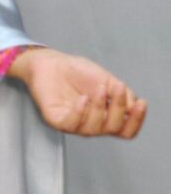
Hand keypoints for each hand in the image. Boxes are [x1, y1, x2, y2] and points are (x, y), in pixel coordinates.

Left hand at [12, 48, 146, 137]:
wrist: (53, 63)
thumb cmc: (79, 73)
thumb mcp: (108, 81)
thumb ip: (123, 95)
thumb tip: (132, 107)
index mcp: (106, 118)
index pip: (126, 130)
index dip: (136, 121)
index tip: (141, 103)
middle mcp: (92, 124)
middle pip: (113, 129)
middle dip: (118, 107)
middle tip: (116, 87)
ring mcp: (74, 124)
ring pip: (93, 128)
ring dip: (99, 107)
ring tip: (97, 88)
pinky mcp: (56, 120)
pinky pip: (70, 124)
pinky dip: (79, 113)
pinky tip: (82, 99)